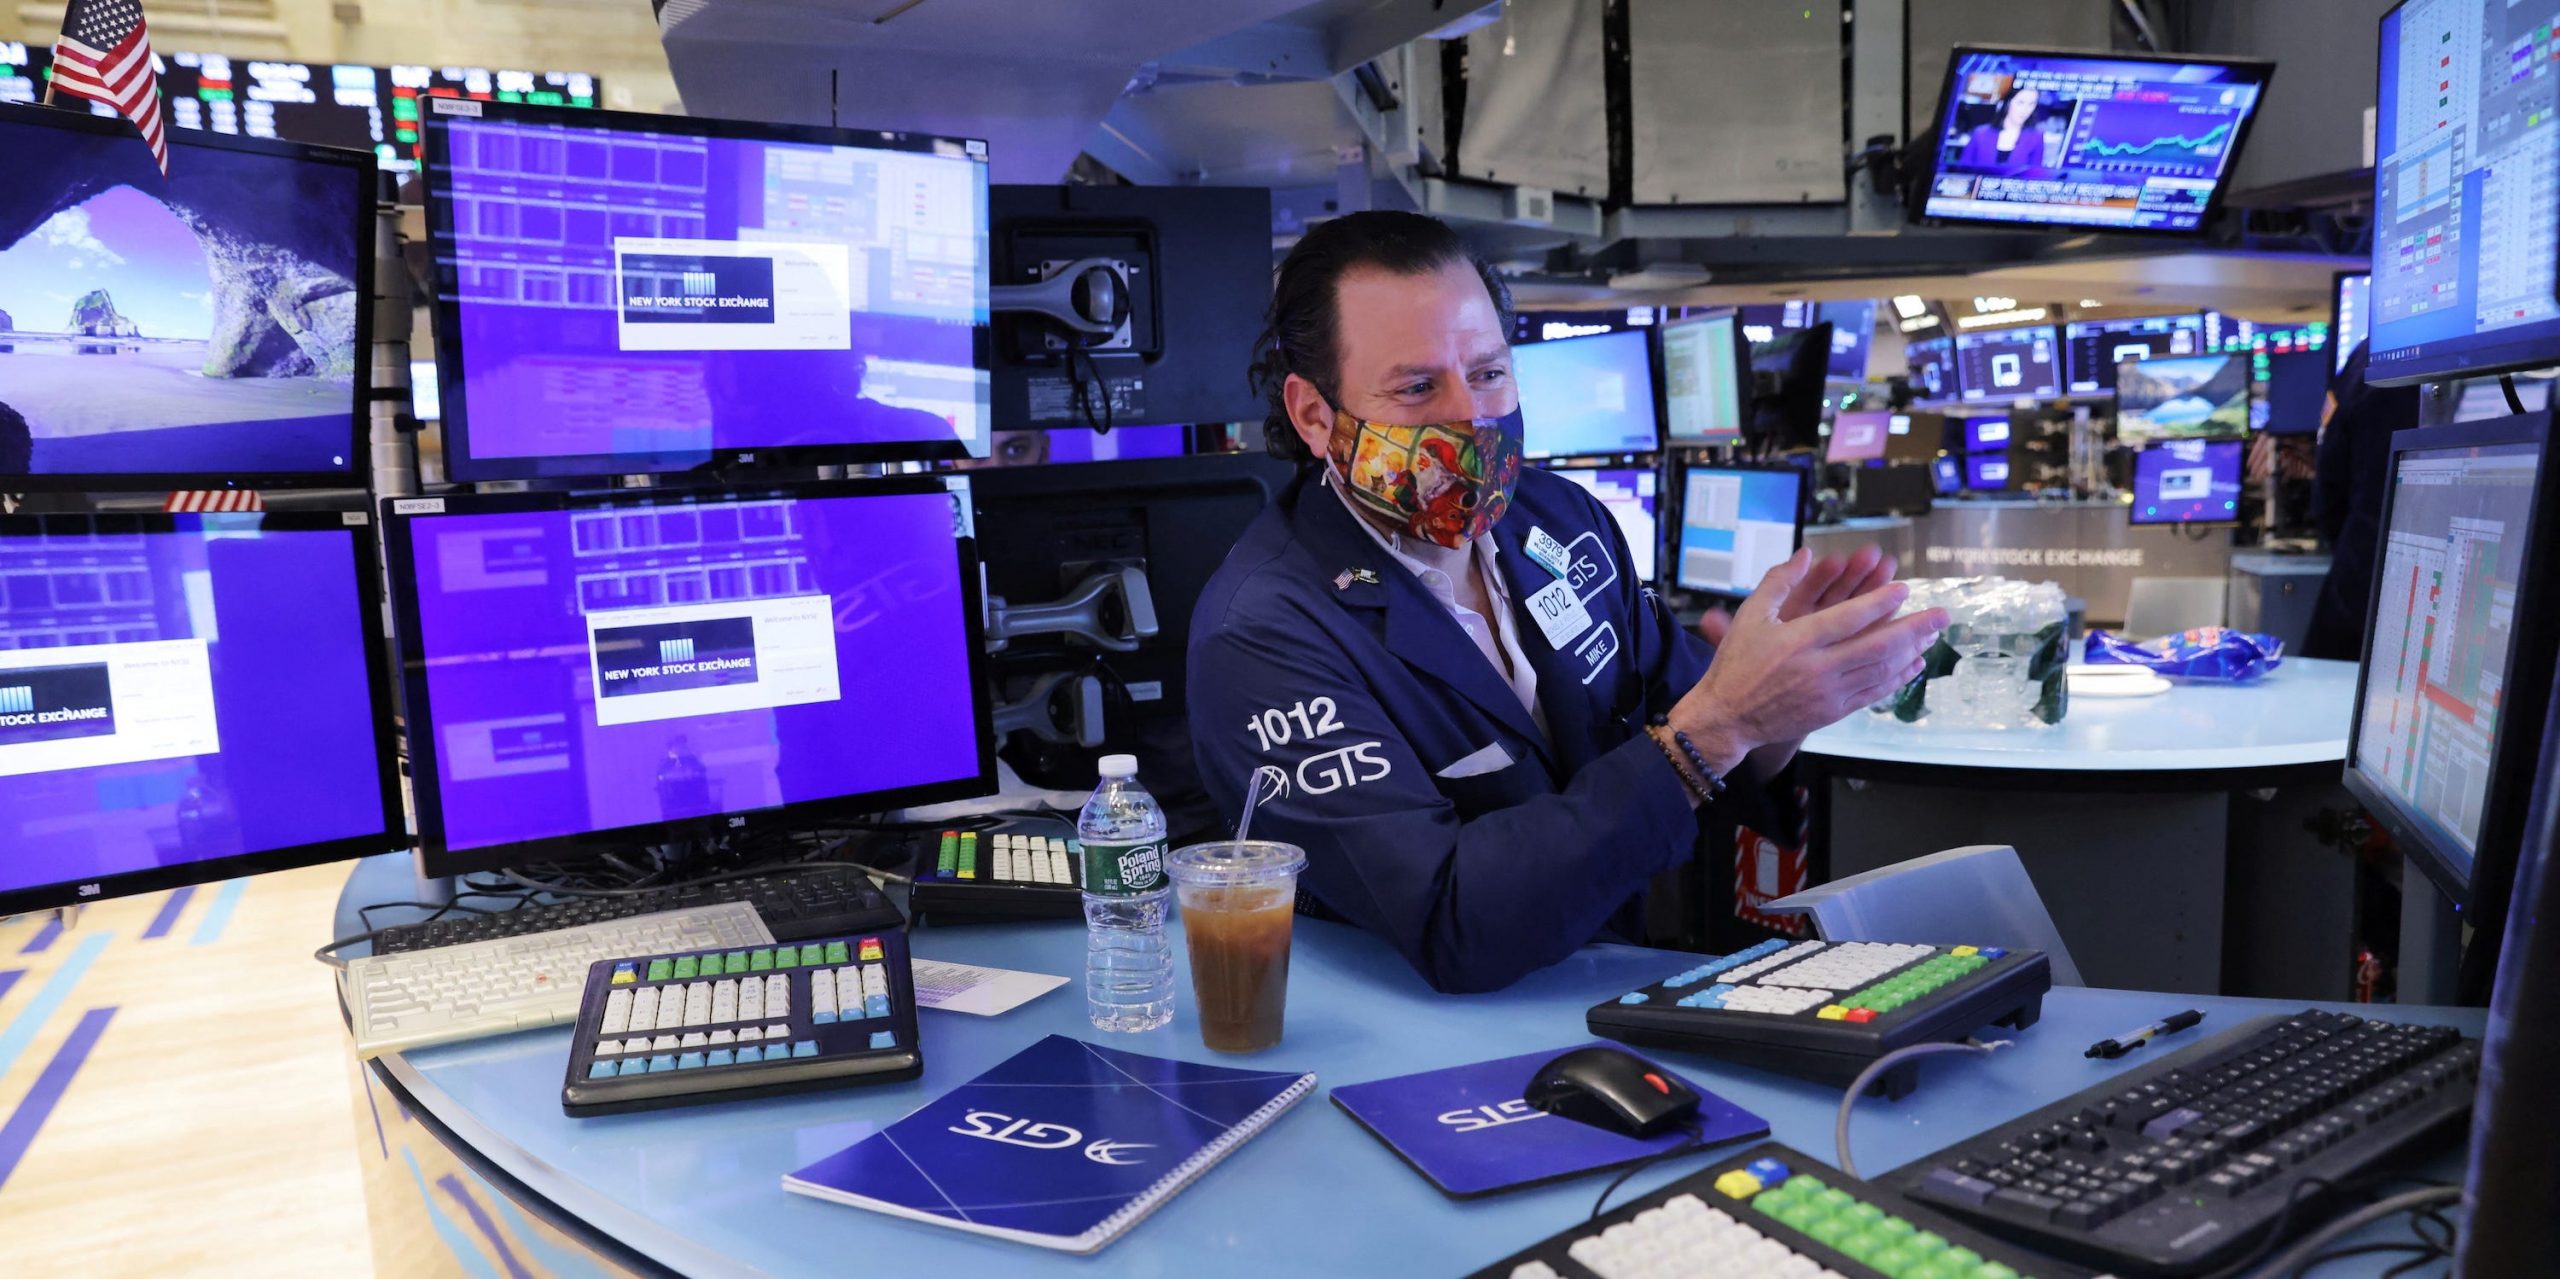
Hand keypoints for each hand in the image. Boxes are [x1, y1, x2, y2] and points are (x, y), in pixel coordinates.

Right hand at [1668, 549, 1948, 771]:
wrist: (1727, 717)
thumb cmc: (1736, 665)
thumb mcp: (1751, 615)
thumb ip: (1779, 582)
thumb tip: (1805, 555)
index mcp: (1798, 640)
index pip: (1849, 617)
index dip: (1880, 602)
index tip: (1903, 589)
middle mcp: (1818, 667)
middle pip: (1877, 645)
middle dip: (1914, 628)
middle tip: (1941, 615)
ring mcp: (1829, 692)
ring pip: (1881, 669)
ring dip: (1911, 651)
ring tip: (1933, 635)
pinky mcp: (1833, 711)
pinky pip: (1873, 692)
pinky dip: (1897, 678)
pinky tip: (1912, 665)